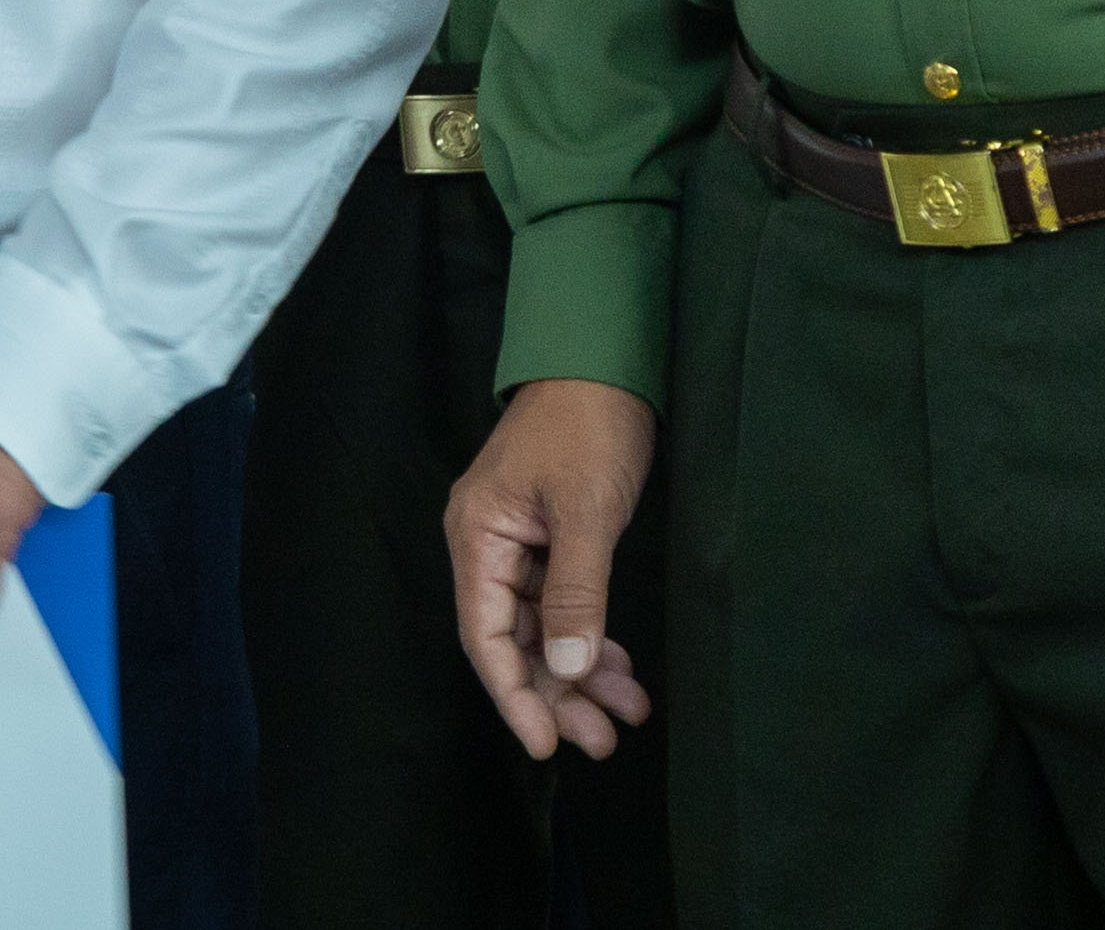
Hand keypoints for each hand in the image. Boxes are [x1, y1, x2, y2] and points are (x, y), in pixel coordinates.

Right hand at [445, 377, 660, 761]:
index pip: (485, 634)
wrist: (607, 360)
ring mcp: (521, 543)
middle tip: (602, 741)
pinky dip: (593, 638)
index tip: (546, 745)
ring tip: (626, 715)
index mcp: (478, 536)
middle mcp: (489, 545)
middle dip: (556, 694)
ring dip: (581, 673)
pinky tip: (622, 669)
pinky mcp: (551, 538)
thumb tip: (567, 667)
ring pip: (544, 629)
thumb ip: (576, 592)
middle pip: (514, 641)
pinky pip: (565, 605)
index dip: (514, 694)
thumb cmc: (589, 425)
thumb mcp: (587, 511)